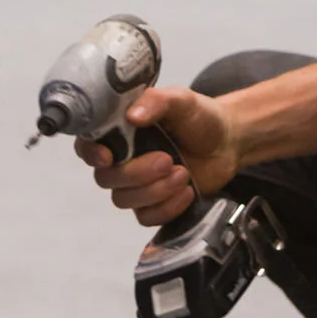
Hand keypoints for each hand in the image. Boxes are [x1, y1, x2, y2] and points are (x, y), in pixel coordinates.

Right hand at [75, 85, 240, 227]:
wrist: (229, 143)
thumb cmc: (201, 117)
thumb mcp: (181, 100)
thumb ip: (157, 102)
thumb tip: (133, 115)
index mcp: (120, 131)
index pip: (87, 146)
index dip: (91, 154)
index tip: (107, 157)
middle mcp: (123, 159)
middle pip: (106, 179)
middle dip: (137, 173)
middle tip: (167, 160)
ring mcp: (137, 184)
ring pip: (124, 200)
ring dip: (155, 190)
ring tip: (183, 173)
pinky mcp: (154, 204)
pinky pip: (146, 217)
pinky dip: (167, 207)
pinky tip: (187, 192)